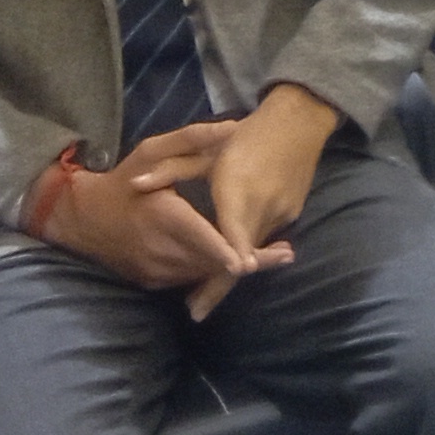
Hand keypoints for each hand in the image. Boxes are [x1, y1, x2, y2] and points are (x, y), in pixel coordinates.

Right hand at [45, 121, 283, 303]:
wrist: (82, 219)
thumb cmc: (123, 180)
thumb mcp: (152, 150)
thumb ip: (194, 139)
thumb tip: (235, 127)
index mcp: (162, 216)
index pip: (198, 237)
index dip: (224, 251)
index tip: (249, 261)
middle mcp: (158, 249)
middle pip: (209, 262)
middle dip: (247, 260)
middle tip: (285, 254)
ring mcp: (154, 270)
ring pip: (202, 274)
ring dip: (233, 267)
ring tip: (274, 257)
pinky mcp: (153, 282)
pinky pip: (188, 279)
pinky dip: (211, 271)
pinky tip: (237, 261)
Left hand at [190, 83, 339, 311]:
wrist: (298, 123)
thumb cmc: (246, 136)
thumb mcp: (207, 148)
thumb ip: (170, 167)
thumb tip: (136, 184)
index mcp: (240, 189)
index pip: (235, 232)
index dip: (229, 256)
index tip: (219, 281)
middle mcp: (264, 206)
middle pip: (243, 255)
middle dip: (219, 285)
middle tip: (194, 312)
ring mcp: (281, 213)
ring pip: (253, 250)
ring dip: (230, 270)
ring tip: (202, 299)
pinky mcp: (291, 213)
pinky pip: (262, 239)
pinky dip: (245, 254)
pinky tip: (228, 267)